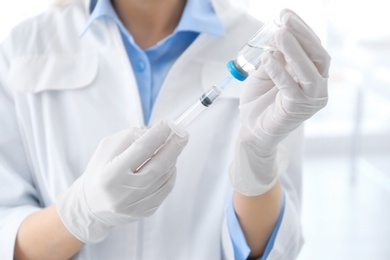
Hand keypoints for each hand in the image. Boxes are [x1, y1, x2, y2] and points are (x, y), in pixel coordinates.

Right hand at [57, 120, 188, 242]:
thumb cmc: (99, 172)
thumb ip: (131, 137)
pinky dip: (170, 174)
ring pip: (165, 177)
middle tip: (183, 133)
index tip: (169, 123)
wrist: (91, 206)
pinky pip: (166, 189)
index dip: (158, 135)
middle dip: (174, 147)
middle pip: (159, 166)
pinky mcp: (146, 212)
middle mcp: (124, 193)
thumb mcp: (107, 148)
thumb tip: (158, 132)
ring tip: (171, 147)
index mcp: (110, 175)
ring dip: (172, 159)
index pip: (140, 150)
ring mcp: (136, 206)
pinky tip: (168, 165)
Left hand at [230, 9, 329, 195]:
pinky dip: (280, 71)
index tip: (285, 14)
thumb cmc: (259, 103)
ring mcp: (311, 99)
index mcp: (311, 75)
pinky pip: (291, 87)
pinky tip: (268, 58)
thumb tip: (278, 38)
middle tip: (284, 20)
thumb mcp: (264, 74)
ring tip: (279, 33)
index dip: (301, 29)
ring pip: (310, 70)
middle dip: (302, 35)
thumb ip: (274, 58)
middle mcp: (316, 86)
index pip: (313, 48)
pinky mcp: (298, 109)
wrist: (252, 130)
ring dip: (294, 50)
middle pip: (318, 55)